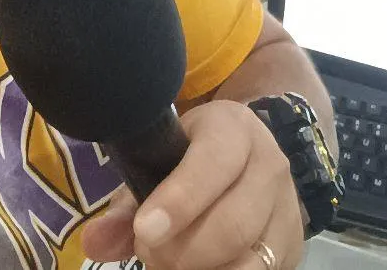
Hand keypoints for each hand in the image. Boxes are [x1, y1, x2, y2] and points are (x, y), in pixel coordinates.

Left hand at [82, 101, 304, 269]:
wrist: (250, 155)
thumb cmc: (191, 156)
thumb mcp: (161, 160)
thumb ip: (127, 203)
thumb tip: (94, 242)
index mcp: (233, 130)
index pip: (212, 164)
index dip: (178, 201)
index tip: (145, 230)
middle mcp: (269, 165)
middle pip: (231, 225)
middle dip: (181, 251)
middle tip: (149, 251)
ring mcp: (287, 209)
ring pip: (249, 260)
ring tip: (169, 264)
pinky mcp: (292, 247)